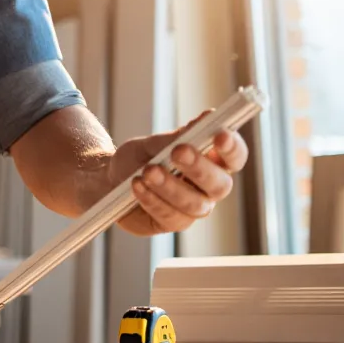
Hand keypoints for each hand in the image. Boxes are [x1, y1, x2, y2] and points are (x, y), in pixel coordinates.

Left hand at [109, 112, 249, 235]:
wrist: (109, 181)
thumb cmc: (138, 159)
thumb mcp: (152, 143)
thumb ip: (177, 136)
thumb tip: (206, 119)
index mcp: (211, 162)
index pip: (234, 156)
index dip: (232, 148)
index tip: (221, 135)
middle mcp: (208, 188)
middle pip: (220, 183)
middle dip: (199, 167)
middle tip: (178, 151)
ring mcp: (193, 208)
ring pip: (194, 203)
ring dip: (170, 186)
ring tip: (148, 171)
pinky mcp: (172, 223)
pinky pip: (169, 215)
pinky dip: (152, 198)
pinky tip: (137, 185)